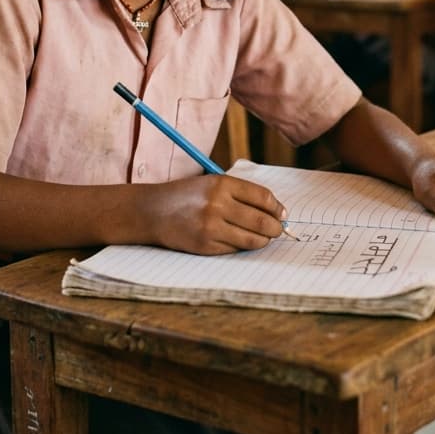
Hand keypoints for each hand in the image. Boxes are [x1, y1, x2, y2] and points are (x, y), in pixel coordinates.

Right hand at [143, 175, 286, 254]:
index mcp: (222, 184)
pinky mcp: (205, 246)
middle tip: (278, 230)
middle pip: (262, 221)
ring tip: (263, 238)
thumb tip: (276, 212)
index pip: (263, 197)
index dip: (277, 208)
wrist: (153, 211)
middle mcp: (217, 204)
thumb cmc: (188, 196)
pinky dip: (241, 246)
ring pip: (252, 239)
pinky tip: (239, 241)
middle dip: (275, 228)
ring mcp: (211, 227)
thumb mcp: (213, 184)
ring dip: (262, 241)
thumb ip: (241, 194)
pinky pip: (235, 249)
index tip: (282, 214)